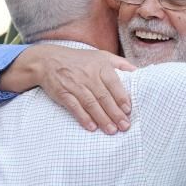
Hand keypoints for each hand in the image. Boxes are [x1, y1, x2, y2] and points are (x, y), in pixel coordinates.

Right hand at [0, 45, 136, 133]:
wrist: (48, 60)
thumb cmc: (79, 60)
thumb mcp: (100, 55)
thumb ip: (120, 63)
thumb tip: (137, 71)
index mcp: (100, 66)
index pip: (114, 83)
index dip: (121, 98)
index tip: (129, 110)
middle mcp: (88, 76)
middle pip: (104, 97)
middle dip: (115, 113)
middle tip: (125, 126)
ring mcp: (75, 85)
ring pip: (91, 104)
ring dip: (102, 118)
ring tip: (112, 130)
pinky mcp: (63, 93)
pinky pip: (74, 107)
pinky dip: (83, 117)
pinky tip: (91, 127)